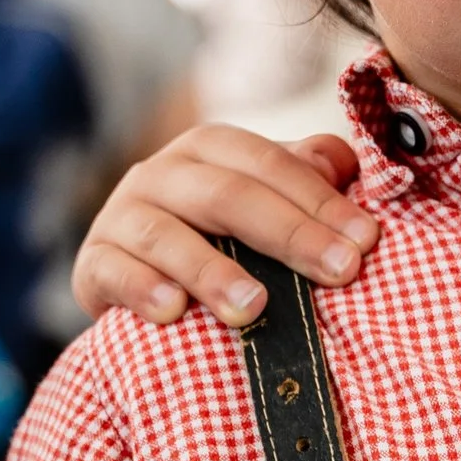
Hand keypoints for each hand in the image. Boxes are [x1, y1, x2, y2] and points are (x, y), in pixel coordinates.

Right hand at [72, 125, 380, 327]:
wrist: (140, 282)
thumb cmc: (223, 239)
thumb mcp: (264, 202)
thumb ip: (305, 177)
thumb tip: (345, 166)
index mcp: (211, 148)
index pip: (269, 163)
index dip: (321, 200)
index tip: (367, 241)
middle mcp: (162, 173)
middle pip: (226, 195)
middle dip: (289, 233)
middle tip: (340, 272)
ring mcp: (122, 216)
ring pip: (165, 235)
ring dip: (211, 271)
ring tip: (255, 307)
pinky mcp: (93, 263)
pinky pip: (112, 271)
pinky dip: (142, 289)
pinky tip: (173, 312)